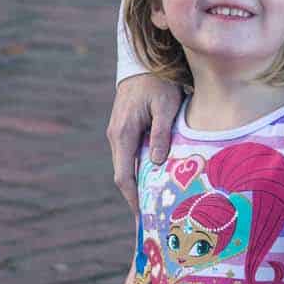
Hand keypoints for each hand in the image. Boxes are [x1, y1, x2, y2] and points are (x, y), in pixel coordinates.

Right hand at [107, 74, 181, 213]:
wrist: (144, 63)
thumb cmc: (159, 83)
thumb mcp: (166, 106)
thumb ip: (162, 133)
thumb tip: (158, 163)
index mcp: (123, 134)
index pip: (124, 176)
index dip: (133, 199)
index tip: (144, 218)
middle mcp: (116, 137)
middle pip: (124, 176)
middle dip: (137, 198)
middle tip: (153, 220)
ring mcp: (118, 134)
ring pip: (127, 166)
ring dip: (139, 185)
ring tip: (156, 206)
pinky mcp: (125, 130)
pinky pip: (130, 156)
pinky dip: (140, 171)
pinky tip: (155, 180)